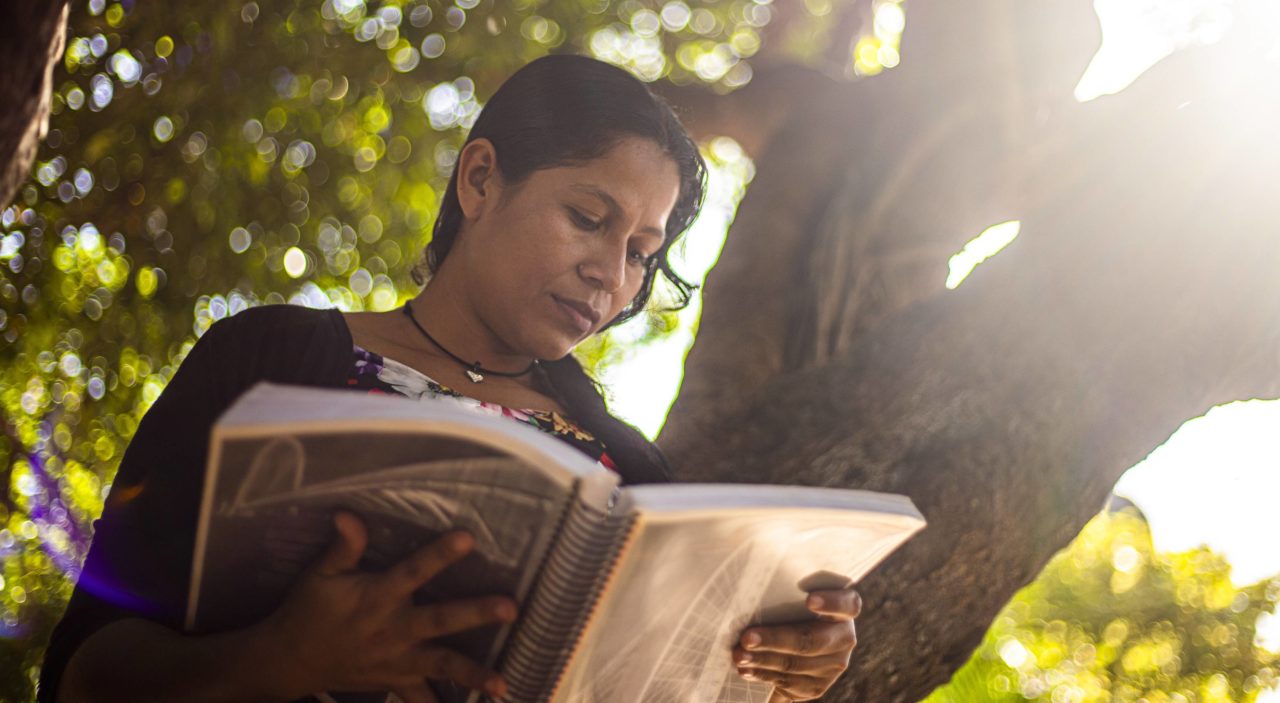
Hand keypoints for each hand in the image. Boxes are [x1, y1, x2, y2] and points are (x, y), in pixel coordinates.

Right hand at [251, 511, 517, 702]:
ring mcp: (395, 661)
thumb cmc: (308, 610)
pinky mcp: (395, 681)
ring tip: (502, 684)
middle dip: (474, 615)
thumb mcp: (319, 575)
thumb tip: (348, 513)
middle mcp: (391, 630)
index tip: (468, 537)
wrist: (288, 661)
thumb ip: (342, 547)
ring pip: (440, 666)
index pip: (412, 571)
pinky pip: (421, 700)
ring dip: (472, 674)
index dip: (439, 554)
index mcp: (376, 598)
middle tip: (510, 608)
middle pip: (439, 621)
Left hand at [732, 588, 861, 701]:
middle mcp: (844, 638)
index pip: (848, 604)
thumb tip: (753, 570)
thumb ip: (784, 589)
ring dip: (763, 660)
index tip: (809, 600)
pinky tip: (746, 670)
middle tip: (747, 637)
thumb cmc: (787, 606)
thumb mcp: (792, 595)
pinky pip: (789, 682)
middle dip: (775, 639)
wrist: (794, 647)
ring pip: (796, 664)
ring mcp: (832, 665)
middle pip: (812, 640)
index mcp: (844, 610)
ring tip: (739, 655)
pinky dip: (763, 674)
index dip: (832, 602)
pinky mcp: (817, 686)